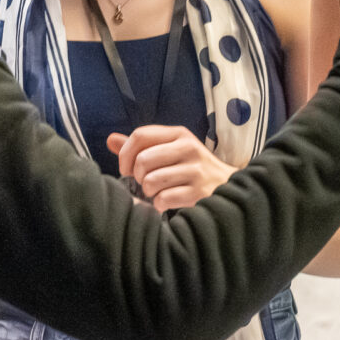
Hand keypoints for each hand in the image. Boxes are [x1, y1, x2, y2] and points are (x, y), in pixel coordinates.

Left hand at [111, 125, 234, 210]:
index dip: (125, 154)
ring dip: (149, 192)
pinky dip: (159, 205)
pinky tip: (167, 202)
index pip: (140, 135)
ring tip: (159, 192)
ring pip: (151, 181)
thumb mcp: (171, 150)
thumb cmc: (193, 168)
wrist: (229, 187)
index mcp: (179, 134)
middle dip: (138, 176)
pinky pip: (163, 199)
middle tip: (146, 182)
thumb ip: (141, 146)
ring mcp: (195, 170)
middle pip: (143, 160)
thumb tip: (110, 139)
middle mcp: (188, 148)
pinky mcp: (199, 192)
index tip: (126, 168)